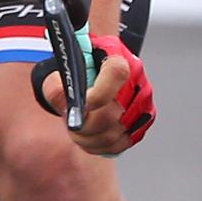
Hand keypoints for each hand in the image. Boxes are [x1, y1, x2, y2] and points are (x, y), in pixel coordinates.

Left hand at [73, 36, 154, 155]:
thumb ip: (58, 84)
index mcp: (118, 56)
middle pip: (114, 113)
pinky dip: (100, 145)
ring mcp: (143, 102)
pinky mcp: (143, 122)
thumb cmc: (78, 66)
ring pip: (115, 133)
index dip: (98, 95)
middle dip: (86, 124)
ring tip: (76, 129)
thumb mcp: (61, 68)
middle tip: (71, 122)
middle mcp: (137, 79)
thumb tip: (66, 105)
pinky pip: (120, 143)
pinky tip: (88, 136)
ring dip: (89, 137)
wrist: (93, 71)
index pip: (117, 73)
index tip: (80, 107)